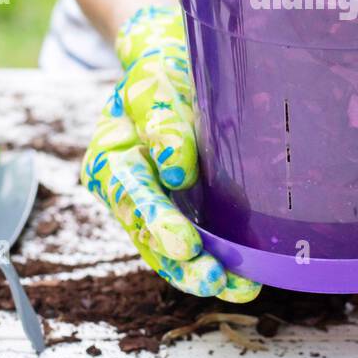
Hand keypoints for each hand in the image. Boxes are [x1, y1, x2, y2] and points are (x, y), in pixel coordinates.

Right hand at [81, 6, 260, 301]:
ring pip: (170, 252)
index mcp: (110, 159)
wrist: (178, 68)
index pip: (130, 194)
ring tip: (239, 288)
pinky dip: (219, 263)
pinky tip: (247, 278)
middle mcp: (126, 191)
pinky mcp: (182, 213)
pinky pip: (195, 246)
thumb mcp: (156, 84)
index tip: (184, 242)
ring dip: (202, 274)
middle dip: (181, 264)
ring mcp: (154, 207)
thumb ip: (161, 121)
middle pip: (148, 235)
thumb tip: (176, 168)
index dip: (156, 220)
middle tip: (213, 278)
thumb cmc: (163, 72)